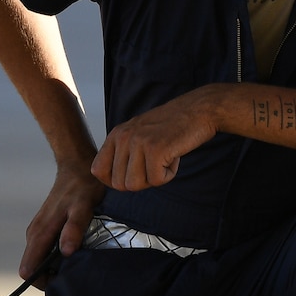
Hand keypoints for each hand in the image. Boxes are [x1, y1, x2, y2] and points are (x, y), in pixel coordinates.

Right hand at [22, 161, 105, 283]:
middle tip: (74, 276)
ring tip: (77, 265)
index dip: (42, 282)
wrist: (77, 164)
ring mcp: (38, 229)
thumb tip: (65, 252)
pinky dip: (55, 257)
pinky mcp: (45, 226)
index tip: (64, 282)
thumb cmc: (83, 186)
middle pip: (32, 268)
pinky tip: (74, 253)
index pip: (28, 270)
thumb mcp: (84, 207)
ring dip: (53, 267)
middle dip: (49, 277)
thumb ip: (74, 229)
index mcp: (40, 233)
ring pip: (38, 259)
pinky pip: (44, 249)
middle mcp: (34, 234)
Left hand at [92, 86, 220, 192]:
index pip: (97, 170)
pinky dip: (168, 175)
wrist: (198, 110)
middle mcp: (123, 137)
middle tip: (155, 165)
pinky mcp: (155, 149)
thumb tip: (115, 182)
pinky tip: (174, 157)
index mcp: (116, 134)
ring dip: (154, 178)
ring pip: (134, 185)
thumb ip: (124, 154)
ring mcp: (138, 142)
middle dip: (139, 182)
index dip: (114, 180)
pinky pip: (156, 181)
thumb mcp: (138, 134)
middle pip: (118, 184)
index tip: (133, 174)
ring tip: (164, 159)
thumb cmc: (171, 126)